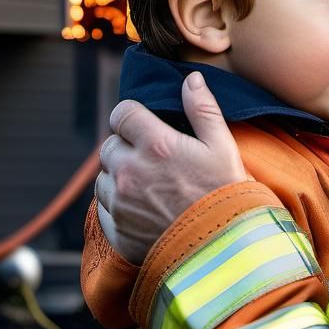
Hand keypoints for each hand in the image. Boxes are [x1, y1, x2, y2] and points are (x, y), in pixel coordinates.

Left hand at [95, 71, 246, 263]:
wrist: (220, 250)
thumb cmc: (225, 194)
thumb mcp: (223, 146)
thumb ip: (203, 109)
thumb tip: (190, 79)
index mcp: (156, 145)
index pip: (122, 113)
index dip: (133, 115)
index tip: (145, 122)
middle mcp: (130, 171)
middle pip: (109, 144)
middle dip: (126, 145)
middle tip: (152, 156)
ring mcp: (119, 202)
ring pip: (104, 175)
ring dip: (119, 174)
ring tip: (149, 183)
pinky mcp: (114, 229)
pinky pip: (103, 205)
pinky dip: (117, 202)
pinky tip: (143, 206)